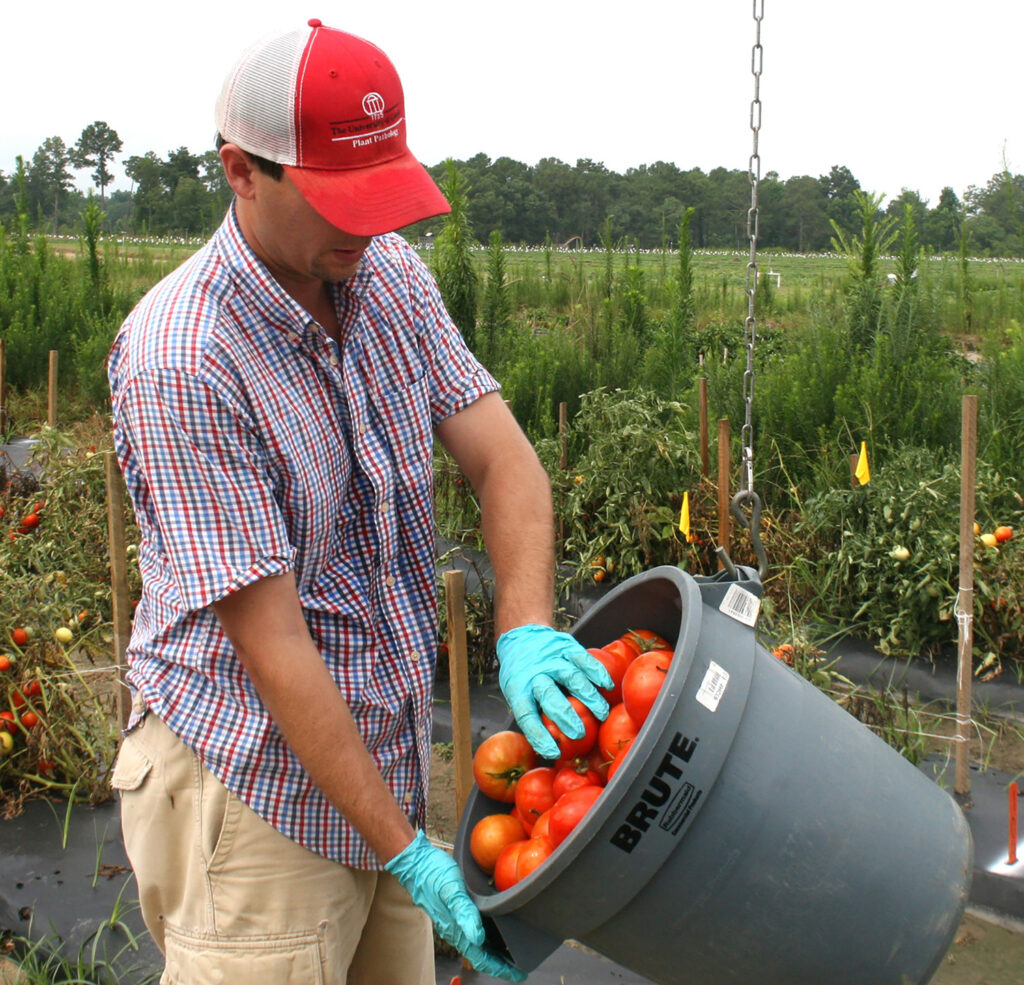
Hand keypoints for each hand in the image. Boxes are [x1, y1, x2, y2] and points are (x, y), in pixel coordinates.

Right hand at [385, 830, 525, 981]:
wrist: (414, 862)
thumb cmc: (432, 873)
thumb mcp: (451, 889)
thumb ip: (465, 913)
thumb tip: (479, 938)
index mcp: (455, 928)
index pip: (480, 958)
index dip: (500, 968)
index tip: (518, 974)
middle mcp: (454, 929)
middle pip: (480, 955)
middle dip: (499, 963)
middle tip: (519, 967)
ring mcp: (452, 921)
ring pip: (476, 944)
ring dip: (493, 951)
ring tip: (510, 951)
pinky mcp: (452, 911)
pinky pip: (471, 930)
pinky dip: (485, 935)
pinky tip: (492, 927)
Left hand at [496, 624, 612, 758]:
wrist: (522, 637)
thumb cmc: (521, 674)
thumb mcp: (516, 693)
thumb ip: (533, 715)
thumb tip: (548, 750)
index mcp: (518, 688)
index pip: (526, 715)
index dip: (539, 735)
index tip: (552, 752)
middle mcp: (534, 673)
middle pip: (550, 696)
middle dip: (566, 716)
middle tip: (580, 733)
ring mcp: (551, 659)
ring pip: (571, 677)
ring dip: (588, 697)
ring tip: (602, 713)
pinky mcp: (566, 647)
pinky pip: (583, 659)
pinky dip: (597, 672)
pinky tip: (606, 686)